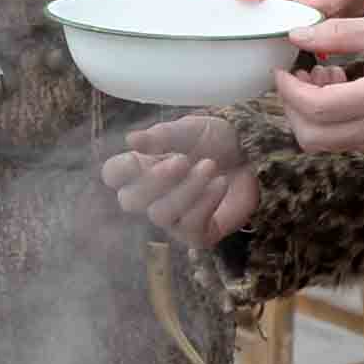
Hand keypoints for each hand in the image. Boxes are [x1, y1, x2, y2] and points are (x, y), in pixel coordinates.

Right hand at [100, 113, 258, 245]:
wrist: (250, 154)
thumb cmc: (213, 141)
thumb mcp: (189, 130)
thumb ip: (161, 135)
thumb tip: (131, 139)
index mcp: (141, 168)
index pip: (113, 176)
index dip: (119, 170)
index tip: (137, 156)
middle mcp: (150, 197)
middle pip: (131, 201)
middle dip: (156, 181)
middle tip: (183, 160)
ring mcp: (172, 218)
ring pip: (161, 214)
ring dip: (187, 189)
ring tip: (210, 166)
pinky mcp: (196, 234)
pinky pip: (190, 227)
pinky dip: (206, 202)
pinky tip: (221, 183)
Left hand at [271, 10, 363, 155]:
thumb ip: (339, 33)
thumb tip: (297, 35)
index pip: (315, 108)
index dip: (288, 90)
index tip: (281, 69)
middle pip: (312, 137)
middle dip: (293, 107)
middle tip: (298, 74)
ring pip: (327, 144)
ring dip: (312, 113)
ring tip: (327, 75)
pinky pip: (347, 142)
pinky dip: (332, 120)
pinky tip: (346, 86)